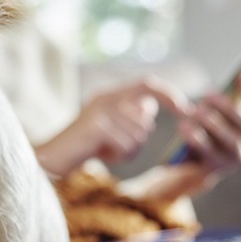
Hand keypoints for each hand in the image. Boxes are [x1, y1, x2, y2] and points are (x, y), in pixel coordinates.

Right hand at [36, 76, 192, 177]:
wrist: (54, 157)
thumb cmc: (86, 146)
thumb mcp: (112, 128)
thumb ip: (131, 116)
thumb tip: (151, 107)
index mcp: (110, 94)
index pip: (147, 84)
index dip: (169, 94)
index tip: (186, 110)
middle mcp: (105, 97)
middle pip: (145, 117)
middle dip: (138, 139)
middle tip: (117, 146)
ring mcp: (99, 110)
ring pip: (138, 134)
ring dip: (128, 149)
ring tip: (106, 150)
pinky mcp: (96, 126)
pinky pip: (126, 144)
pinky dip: (118, 155)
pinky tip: (102, 154)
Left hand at [178, 69, 240, 173]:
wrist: (190, 160)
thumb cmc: (209, 127)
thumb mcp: (222, 108)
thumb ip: (239, 91)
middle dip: (228, 107)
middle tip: (207, 95)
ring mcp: (237, 157)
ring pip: (232, 138)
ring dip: (212, 122)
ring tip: (195, 111)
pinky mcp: (218, 167)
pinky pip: (210, 151)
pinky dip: (196, 137)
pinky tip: (184, 126)